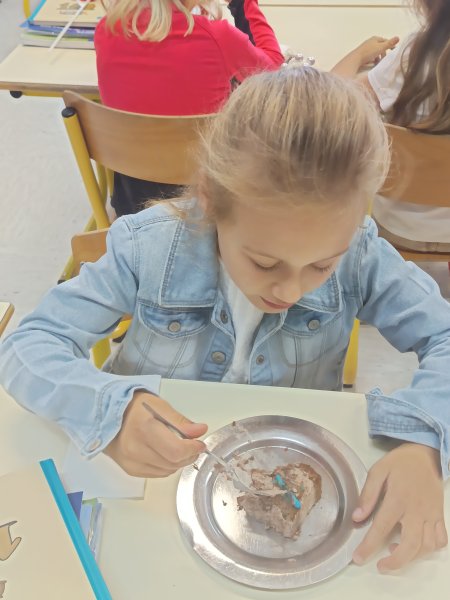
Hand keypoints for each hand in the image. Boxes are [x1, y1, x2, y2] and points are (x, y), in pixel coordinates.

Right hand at [104, 390, 207, 477]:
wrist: (108, 416)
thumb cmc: (134, 408)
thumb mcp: (160, 406)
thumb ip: (181, 421)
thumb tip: (200, 431)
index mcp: (145, 429)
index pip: (176, 450)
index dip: (193, 448)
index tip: (199, 443)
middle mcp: (136, 448)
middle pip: (173, 462)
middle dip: (188, 455)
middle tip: (192, 445)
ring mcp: (132, 461)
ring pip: (167, 470)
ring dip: (178, 461)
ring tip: (178, 447)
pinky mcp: (130, 469)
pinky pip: (157, 473)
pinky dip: (167, 465)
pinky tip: (165, 453)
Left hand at [352, 443, 447, 571]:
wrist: (426, 455)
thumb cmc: (399, 463)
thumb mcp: (378, 471)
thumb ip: (368, 494)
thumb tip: (357, 517)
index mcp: (398, 498)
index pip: (382, 527)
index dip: (369, 545)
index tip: (358, 558)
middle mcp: (416, 509)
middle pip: (410, 544)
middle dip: (395, 561)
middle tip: (381, 566)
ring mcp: (431, 514)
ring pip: (427, 546)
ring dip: (412, 557)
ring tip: (394, 552)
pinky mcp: (440, 515)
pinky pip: (440, 539)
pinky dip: (430, 549)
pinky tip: (416, 546)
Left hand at [354, 35, 398, 66]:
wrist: (355, 59)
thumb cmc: (368, 53)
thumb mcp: (381, 48)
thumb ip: (389, 44)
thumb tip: (398, 37)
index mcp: (375, 38)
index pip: (386, 41)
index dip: (390, 46)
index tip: (394, 50)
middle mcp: (370, 42)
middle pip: (381, 47)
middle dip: (384, 53)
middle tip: (385, 59)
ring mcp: (366, 48)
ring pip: (376, 52)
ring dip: (378, 57)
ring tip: (378, 62)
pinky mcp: (363, 54)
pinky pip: (371, 57)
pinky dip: (373, 60)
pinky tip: (373, 63)